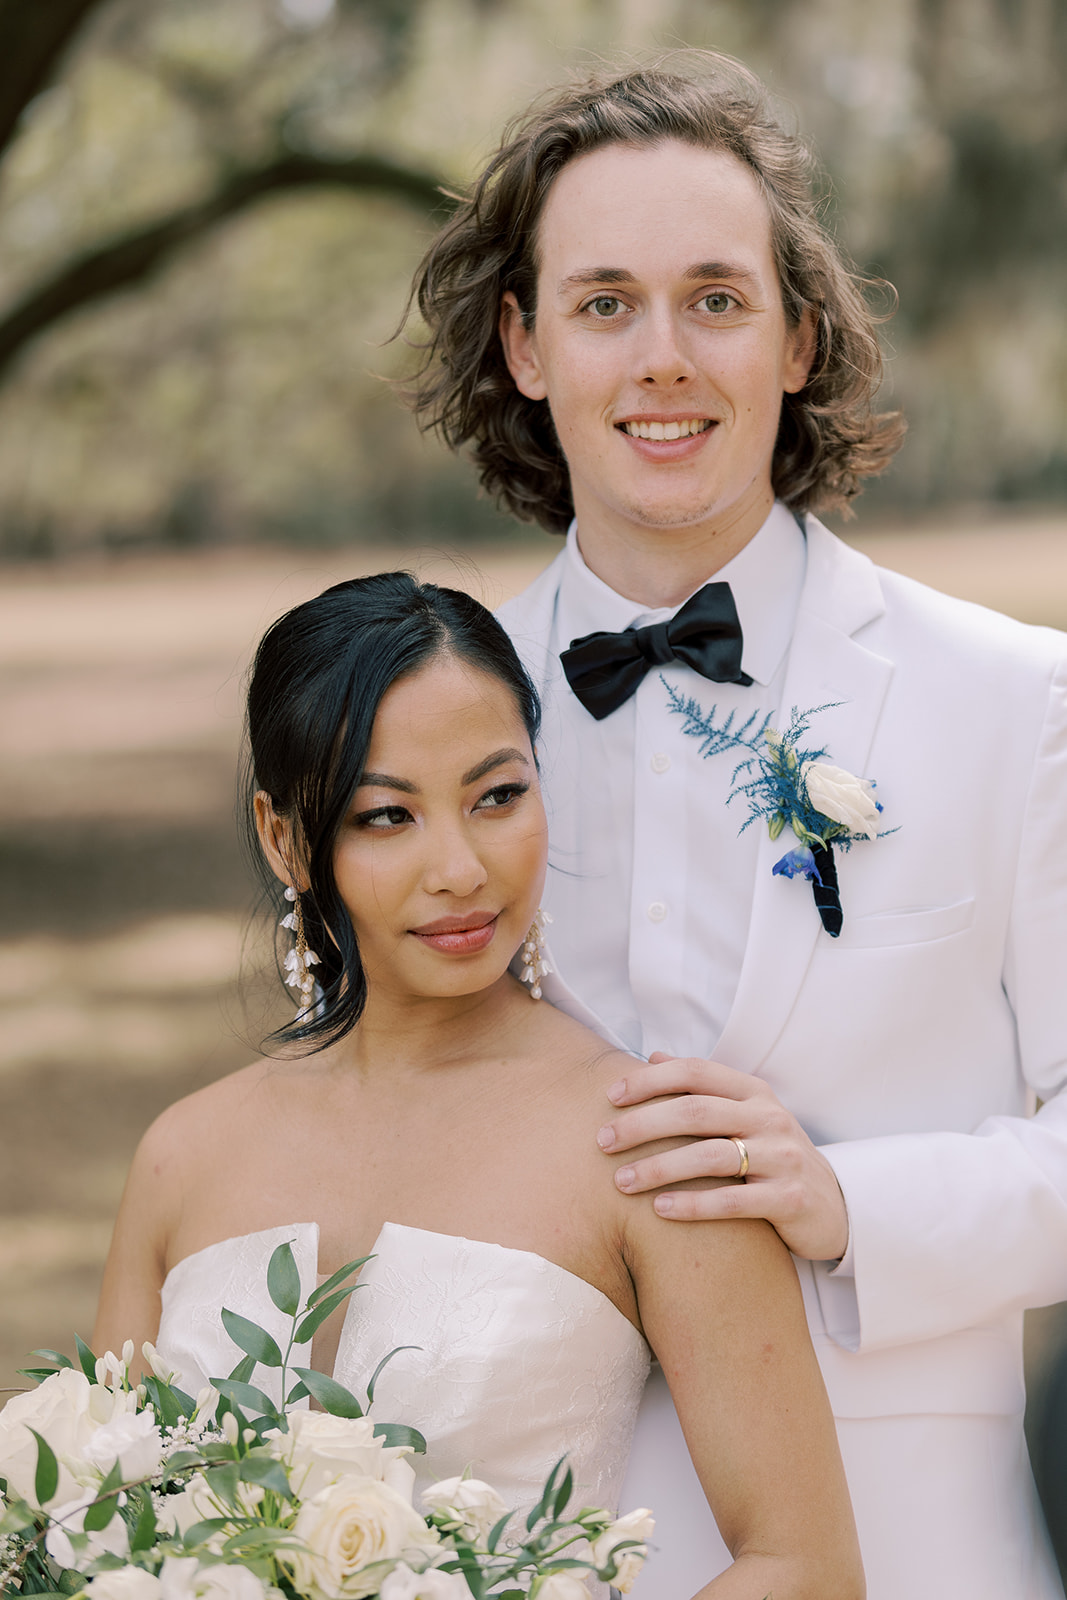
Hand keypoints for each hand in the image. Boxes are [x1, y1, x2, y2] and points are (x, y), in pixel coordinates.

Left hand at [597, 1053, 849, 1261]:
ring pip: (711, 1157)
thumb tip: (654, 1054)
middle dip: (642, 1125)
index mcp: (754, 1092)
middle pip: (695, 1112)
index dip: (650, 1080)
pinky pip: (734, 1201)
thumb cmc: (771, 1156)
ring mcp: (783, 1158)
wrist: (833, 1206)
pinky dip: (693, 1205)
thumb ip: (702, 1088)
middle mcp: (770, 1118)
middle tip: (602, 1142)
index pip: (695, 1073)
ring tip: (621, 1182)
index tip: (610, 1096)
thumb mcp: (744, 1115)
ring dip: (659, 1168)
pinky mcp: (790, 1199)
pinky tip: (660, 1210)